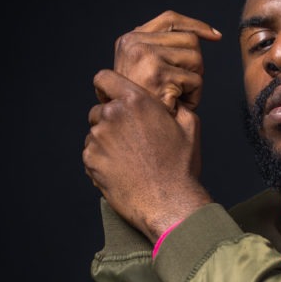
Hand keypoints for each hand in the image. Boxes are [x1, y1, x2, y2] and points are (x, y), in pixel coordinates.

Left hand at [84, 70, 211, 240]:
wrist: (169, 203)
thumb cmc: (181, 166)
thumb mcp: (190, 126)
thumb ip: (174, 105)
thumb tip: (171, 98)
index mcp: (136, 101)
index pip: (104, 78)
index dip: (106, 87)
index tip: (111, 98)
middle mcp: (113, 115)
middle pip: (99, 110)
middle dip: (110, 121)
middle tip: (131, 141)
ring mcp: (98, 138)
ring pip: (95, 134)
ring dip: (106, 142)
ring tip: (130, 160)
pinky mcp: (90, 160)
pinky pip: (91, 154)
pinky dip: (102, 161)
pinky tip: (122, 172)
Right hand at [107, 10, 221, 114]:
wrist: (132, 134)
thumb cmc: (142, 106)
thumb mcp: (143, 71)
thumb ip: (159, 49)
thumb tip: (198, 33)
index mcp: (129, 40)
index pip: (170, 19)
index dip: (196, 25)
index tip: (216, 36)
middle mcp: (134, 43)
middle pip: (190, 40)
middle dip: (194, 65)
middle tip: (180, 87)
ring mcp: (145, 57)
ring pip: (196, 58)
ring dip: (194, 82)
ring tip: (177, 97)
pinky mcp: (158, 75)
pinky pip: (195, 81)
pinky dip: (194, 97)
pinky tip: (177, 106)